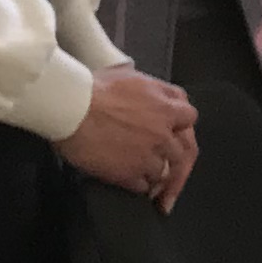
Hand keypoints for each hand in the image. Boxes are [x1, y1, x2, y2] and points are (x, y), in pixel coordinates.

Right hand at [62, 68, 197, 210]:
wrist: (72, 110)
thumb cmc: (93, 89)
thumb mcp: (130, 76)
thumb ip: (151, 89)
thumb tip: (153, 93)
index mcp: (165, 106)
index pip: (189, 118)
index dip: (181, 126)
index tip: (175, 134)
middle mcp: (162, 132)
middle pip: (183, 153)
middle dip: (177, 163)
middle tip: (173, 174)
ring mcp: (148, 155)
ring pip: (164, 172)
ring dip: (156, 175)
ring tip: (147, 179)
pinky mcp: (130, 174)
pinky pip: (143, 186)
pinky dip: (139, 186)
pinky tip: (130, 182)